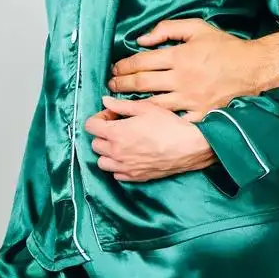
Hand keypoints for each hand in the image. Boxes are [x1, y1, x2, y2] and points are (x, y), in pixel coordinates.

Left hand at [85, 96, 215, 181]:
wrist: (188, 147)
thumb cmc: (168, 125)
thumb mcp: (145, 108)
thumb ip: (121, 105)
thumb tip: (105, 101)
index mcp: (116, 133)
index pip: (90, 126)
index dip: (99, 118)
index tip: (112, 115)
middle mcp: (116, 152)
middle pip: (95, 144)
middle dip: (103, 134)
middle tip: (118, 127)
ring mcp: (124, 167)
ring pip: (102, 162)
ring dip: (107, 152)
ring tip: (122, 144)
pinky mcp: (135, 177)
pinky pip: (116, 174)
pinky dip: (118, 166)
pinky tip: (130, 157)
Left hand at [107, 19, 260, 115]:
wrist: (252, 68)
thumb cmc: (224, 46)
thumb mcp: (197, 28)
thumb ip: (167, 29)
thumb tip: (142, 39)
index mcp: (179, 56)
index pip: (142, 61)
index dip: (124, 66)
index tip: (115, 69)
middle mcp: (181, 79)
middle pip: (142, 83)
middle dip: (121, 84)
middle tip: (111, 84)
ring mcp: (189, 99)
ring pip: (152, 103)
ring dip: (132, 103)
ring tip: (120, 103)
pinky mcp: (199, 114)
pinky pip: (173, 119)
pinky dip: (157, 121)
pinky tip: (145, 120)